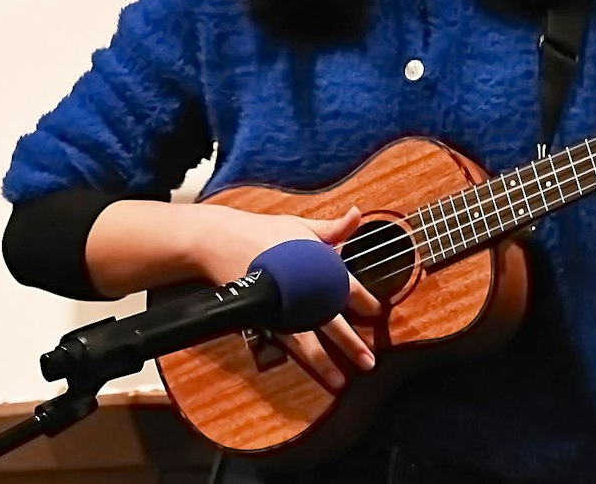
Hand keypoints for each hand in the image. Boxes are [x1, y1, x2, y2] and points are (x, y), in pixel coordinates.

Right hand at [189, 206, 382, 390]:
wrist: (220, 240)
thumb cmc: (262, 231)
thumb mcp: (300, 226)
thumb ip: (332, 228)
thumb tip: (357, 213)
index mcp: (316, 265)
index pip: (348, 287)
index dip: (365, 301)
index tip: (376, 312)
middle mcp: (303, 289)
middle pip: (332, 321)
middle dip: (351, 343)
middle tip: (369, 362)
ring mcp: (282, 306)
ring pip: (308, 339)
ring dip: (325, 361)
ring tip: (341, 381)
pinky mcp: (264, 316)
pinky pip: (284, 340)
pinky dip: (297, 357)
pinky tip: (306, 370)